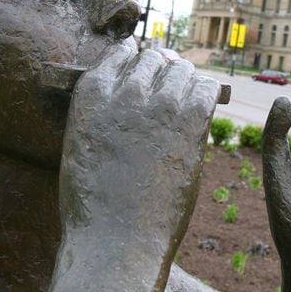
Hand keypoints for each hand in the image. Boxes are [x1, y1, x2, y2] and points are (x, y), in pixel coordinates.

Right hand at [47, 46, 218, 291]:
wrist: (116, 238)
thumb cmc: (94, 203)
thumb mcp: (81, 146)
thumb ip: (100, 114)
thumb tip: (123, 99)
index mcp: (91, 94)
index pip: (121, 53)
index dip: (136, 57)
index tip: (145, 63)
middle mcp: (125, 91)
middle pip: (155, 59)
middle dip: (164, 70)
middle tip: (172, 85)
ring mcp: (160, 104)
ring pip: (183, 71)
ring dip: (187, 81)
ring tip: (190, 96)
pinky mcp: (190, 122)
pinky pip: (209, 88)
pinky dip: (209, 92)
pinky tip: (208, 103)